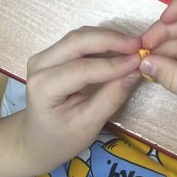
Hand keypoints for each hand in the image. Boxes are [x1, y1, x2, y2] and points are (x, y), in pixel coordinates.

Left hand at [19, 28, 141, 174]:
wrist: (36, 140)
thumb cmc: (61, 139)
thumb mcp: (88, 126)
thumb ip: (111, 98)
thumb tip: (135, 72)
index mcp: (43, 87)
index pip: (81, 68)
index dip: (112, 63)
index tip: (139, 60)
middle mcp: (40, 64)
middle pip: (78, 42)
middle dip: (111, 40)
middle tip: (139, 45)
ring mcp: (44, 56)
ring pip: (79, 36)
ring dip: (108, 38)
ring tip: (134, 46)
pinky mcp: (53, 53)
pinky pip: (79, 41)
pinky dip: (101, 41)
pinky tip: (120, 47)